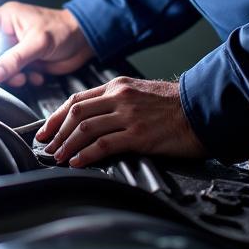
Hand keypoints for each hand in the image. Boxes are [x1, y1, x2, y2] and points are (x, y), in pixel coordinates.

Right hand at [0, 2, 93, 86]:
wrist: (85, 40)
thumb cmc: (64, 30)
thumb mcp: (38, 42)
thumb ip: (15, 58)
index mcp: (3, 19)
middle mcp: (5, 33)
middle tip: (2, 76)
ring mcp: (14, 48)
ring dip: (9, 77)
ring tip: (24, 77)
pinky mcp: (24, 62)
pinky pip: (12, 75)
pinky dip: (21, 79)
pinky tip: (36, 76)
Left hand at [35, 77, 206, 165]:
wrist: (203, 110)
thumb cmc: (174, 106)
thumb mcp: (140, 93)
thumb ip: (117, 101)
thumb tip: (93, 118)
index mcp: (117, 86)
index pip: (77, 99)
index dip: (56, 116)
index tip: (45, 130)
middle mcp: (120, 97)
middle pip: (76, 113)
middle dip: (56, 132)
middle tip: (47, 147)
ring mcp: (128, 115)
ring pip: (86, 128)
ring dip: (67, 145)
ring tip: (58, 157)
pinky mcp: (139, 135)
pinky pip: (103, 144)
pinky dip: (86, 155)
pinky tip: (77, 162)